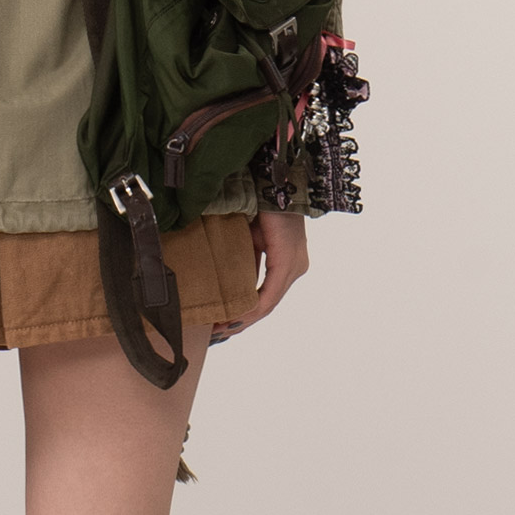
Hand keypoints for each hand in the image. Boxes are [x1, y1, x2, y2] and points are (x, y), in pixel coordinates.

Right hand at [210, 209, 309, 341]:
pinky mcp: (287, 262)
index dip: (246, 313)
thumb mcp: (250, 238)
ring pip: (270, 302)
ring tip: (223, 327)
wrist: (274, 183)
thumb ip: (245, 261)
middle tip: (218, 331)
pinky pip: (270, 293)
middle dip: (242, 320)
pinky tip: (237, 316)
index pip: (268, 297)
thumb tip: (229, 280)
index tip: (223, 323)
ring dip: (245, 317)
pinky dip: (253, 306)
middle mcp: (296, 267)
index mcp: (289, 262)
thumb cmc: (262, 205)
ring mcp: (294, 266)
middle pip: (269, 304)